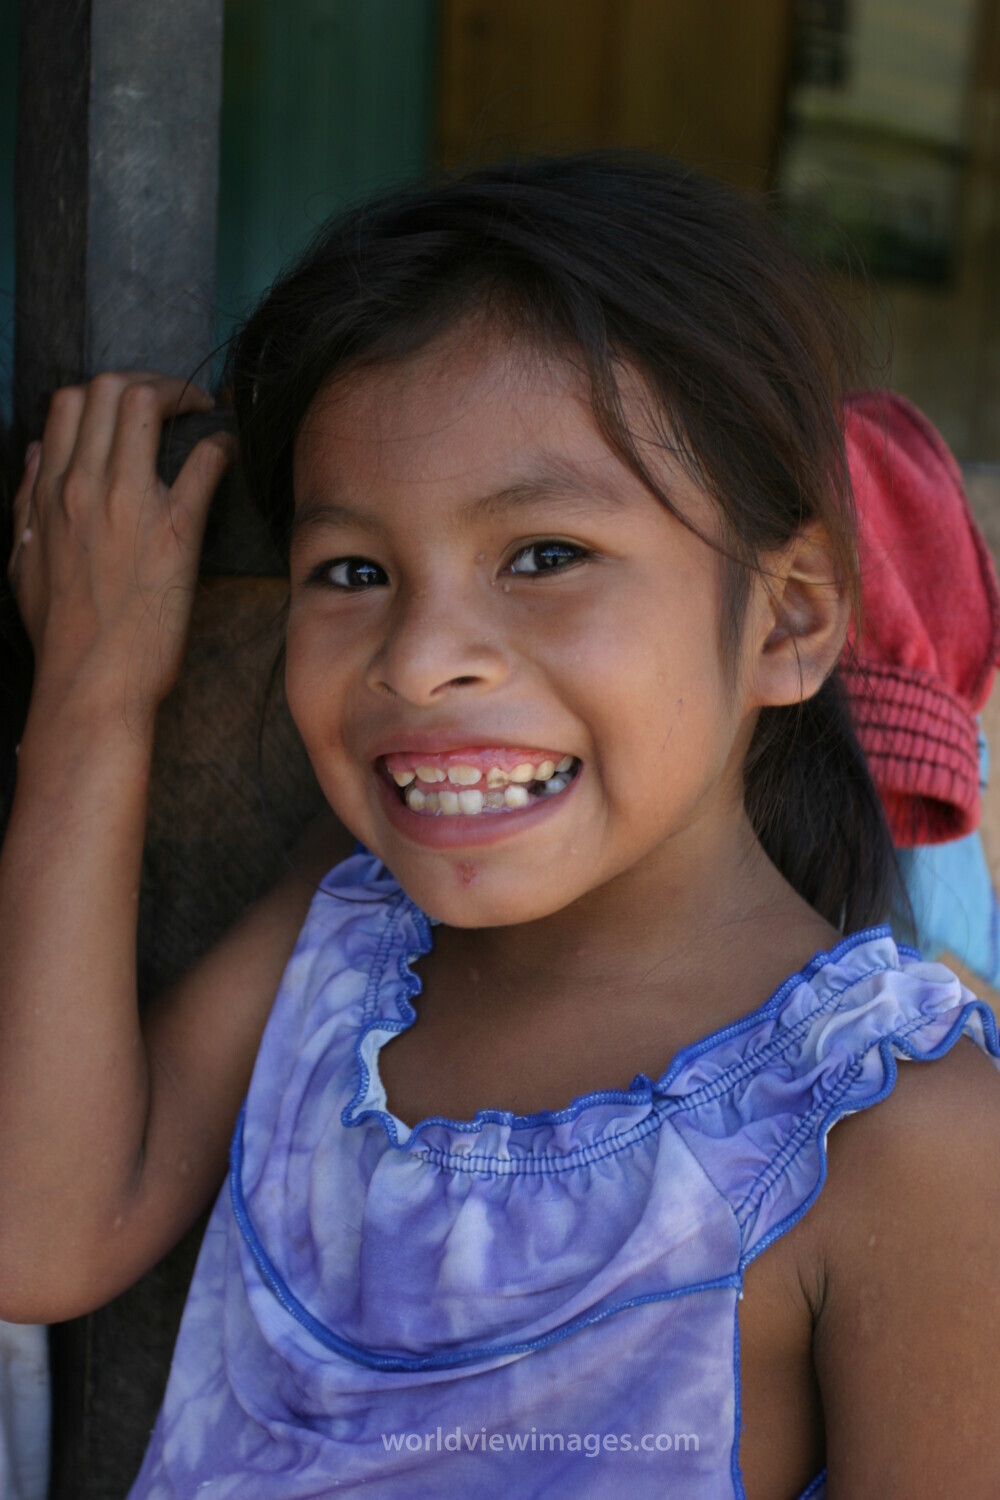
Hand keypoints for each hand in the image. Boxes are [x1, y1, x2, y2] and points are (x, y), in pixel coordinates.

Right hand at [7, 373, 235, 735]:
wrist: (91, 682)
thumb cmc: (61, 632)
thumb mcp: (22, 560)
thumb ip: (27, 500)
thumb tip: (36, 452)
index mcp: (51, 492)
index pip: (69, 402)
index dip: (107, 389)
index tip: (134, 405)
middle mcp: (84, 486)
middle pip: (108, 388)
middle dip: (149, 378)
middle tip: (177, 398)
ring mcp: (129, 506)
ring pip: (146, 405)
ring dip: (183, 395)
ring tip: (204, 410)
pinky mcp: (175, 532)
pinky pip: (203, 462)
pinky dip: (220, 444)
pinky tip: (228, 449)